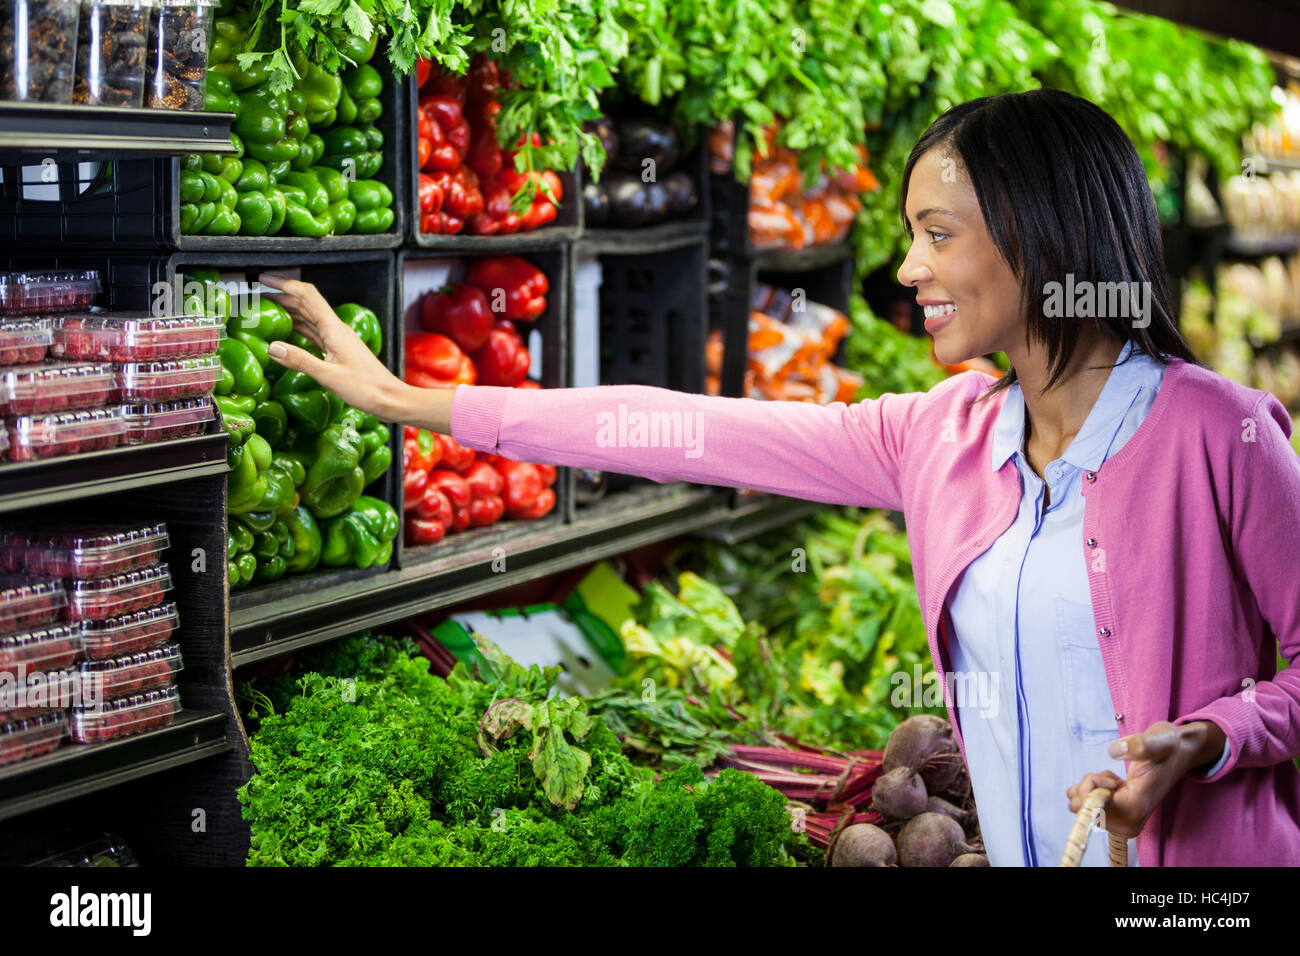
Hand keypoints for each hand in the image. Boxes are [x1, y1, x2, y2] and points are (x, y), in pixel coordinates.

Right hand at [260, 273, 404, 420]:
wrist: (389, 399)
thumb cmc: (366, 388)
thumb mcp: (329, 376)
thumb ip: (300, 361)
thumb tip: (272, 346)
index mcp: (334, 329)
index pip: (307, 296)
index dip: (285, 284)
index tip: (263, 279)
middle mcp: (336, 329)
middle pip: (306, 304)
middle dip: (281, 296)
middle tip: (256, 296)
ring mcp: (338, 339)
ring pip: (309, 318)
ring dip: (288, 311)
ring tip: (265, 310)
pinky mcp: (338, 350)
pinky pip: (314, 333)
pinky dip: (298, 328)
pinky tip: (287, 332)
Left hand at [1065, 720, 1224, 837]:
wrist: (1179, 753)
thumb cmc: (1168, 747)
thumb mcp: (1158, 739)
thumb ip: (1140, 745)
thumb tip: (1114, 751)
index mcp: (1136, 807)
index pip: (1094, 809)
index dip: (1092, 788)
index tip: (1111, 777)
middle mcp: (1131, 821)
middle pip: (1086, 811)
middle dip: (1090, 787)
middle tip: (1114, 776)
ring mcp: (1125, 821)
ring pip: (1085, 808)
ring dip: (1092, 788)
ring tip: (1116, 779)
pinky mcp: (1120, 816)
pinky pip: (1089, 807)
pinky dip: (1092, 791)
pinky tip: (1113, 784)